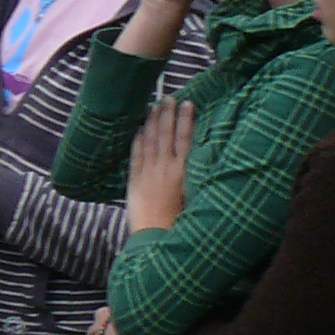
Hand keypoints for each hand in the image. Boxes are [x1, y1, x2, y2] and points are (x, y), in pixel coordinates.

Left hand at [127, 98, 193, 232]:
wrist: (158, 238)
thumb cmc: (181, 223)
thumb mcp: (195, 198)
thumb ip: (195, 178)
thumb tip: (200, 162)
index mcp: (184, 172)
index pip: (186, 139)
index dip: (186, 120)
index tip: (188, 104)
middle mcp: (166, 169)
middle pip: (167, 135)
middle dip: (167, 115)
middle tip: (168, 97)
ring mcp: (148, 173)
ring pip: (150, 141)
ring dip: (151, 122)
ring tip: (153, 106)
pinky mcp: (134, 181)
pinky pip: (135, 155)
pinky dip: (136, 140)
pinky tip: (137, 129)